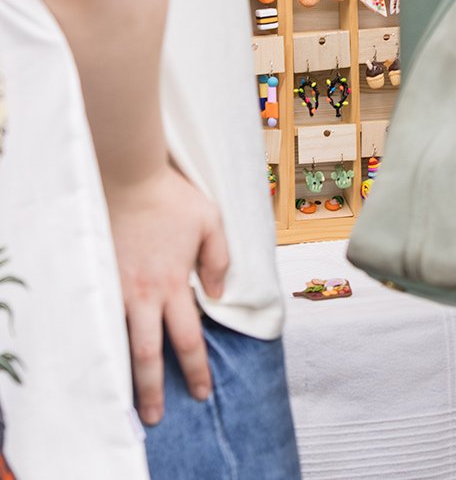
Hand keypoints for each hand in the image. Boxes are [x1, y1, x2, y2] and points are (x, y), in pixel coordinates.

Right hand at [105, 163, 229, 425]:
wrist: (128, 177)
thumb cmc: (172, 198)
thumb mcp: (211, 222)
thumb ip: (219, 259)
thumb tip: (218, 294)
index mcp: (175, 284)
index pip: (189, 338)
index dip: (196, 368)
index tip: (201, 391)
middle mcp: (145, 294)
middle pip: (150, 354)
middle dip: (153, 389)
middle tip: (155, 416)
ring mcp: (117, 289)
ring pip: (120, 342)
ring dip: (125, 374)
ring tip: (125, 401)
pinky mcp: (99, 278)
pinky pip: (100, 319)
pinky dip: (102, 342)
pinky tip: (102, 358)